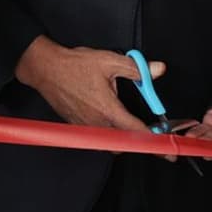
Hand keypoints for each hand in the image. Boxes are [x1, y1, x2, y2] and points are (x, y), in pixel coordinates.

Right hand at [13, 37, 160, 131]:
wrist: (45, 68)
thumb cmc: (74, 65)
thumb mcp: (109, 60)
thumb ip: (136, 69)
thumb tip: (157, 70)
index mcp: (108, 110)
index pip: (137, 133)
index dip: (155, 142)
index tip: (166, 151)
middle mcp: (97, 123)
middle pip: (124, 144)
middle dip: (137, 141)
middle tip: (147, 132)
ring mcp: (85, 127)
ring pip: (109, 143)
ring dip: (121, 137)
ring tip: (127, 125)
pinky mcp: (76, 126)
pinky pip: (96, 137)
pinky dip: (106, 133)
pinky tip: (108, 118)